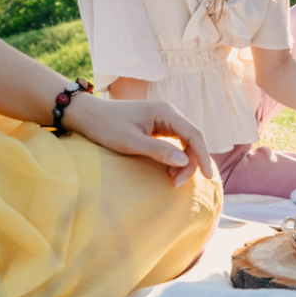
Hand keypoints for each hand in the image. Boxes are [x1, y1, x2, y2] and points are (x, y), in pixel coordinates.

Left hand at [61, 95, 213, 187]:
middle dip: (190, 163)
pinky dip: (176, 158)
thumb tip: (184, 161)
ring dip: (184, 162)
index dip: (203, 156)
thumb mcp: (130, 142)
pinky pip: (176, 143)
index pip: (194, 134)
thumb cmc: (106, 126)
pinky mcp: (158, 127)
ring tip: (172, 180)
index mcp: (165, 112)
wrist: (88, 115)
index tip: (207, 176)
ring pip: (185, 143)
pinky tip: (169, 170)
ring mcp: (164, 120)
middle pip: (192, 140)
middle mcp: (169, 113)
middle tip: (176, 184)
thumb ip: (157, 151)